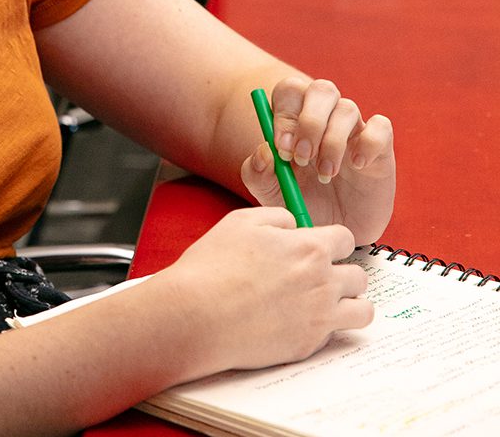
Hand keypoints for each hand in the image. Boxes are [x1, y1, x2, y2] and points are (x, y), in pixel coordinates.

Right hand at [163, 206, 371, 375]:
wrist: (198, 314)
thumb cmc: (214, 265)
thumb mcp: (241, 222)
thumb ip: (277, 217)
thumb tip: (294, 225)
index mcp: (308, 248)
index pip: (346, 238)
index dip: (330, 241)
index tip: (316, 247)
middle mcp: (322, 282)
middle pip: (359, 275)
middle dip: (341, 272)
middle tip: (315, 276)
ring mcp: (319, 317)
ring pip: (363, 310)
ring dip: (347, 303)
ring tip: (323, 302)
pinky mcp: (309, 345)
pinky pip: (335, 335)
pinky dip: (324, 328)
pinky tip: (297, 321)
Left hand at [240, 75, 394, 244]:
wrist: (334, 234)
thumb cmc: (300, 202)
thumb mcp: (269, 192)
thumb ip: (257, 172)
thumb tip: (264, 149)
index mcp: (295, 118)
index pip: (289, 92)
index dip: (284, 115)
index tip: (282, 151)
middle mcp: (325, 117)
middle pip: (321, 90)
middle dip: (310, 122)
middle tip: (303, 158)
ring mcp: (354, 130)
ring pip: (347, 108)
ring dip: (333, 142)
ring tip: (326, 174)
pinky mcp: (380, 147)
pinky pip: (382, 126)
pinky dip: (369, 142)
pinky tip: (357, 166)